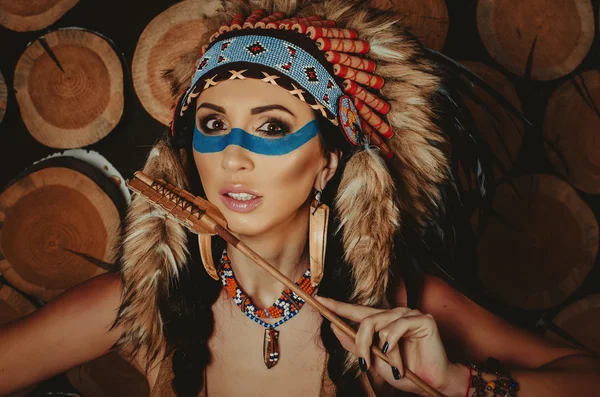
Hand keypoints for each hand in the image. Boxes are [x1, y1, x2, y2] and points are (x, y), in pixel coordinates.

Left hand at [315, 296, 461, 395]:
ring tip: (395, 368)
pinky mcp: (422, 319)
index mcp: (382, 322)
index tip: (319, 299)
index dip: (338, 305)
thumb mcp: (374, 360)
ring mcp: (408, 314)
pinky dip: (394, 344)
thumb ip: (355, 344)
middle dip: (361, 344)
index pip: (356, 310)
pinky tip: (400, 358)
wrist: (431, 384)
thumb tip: (334, 327)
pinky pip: (398, 326)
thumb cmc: (404, 372)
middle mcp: (394, 314)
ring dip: (383, 352)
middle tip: (364, 365)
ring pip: (380, 325)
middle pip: (366, 320)